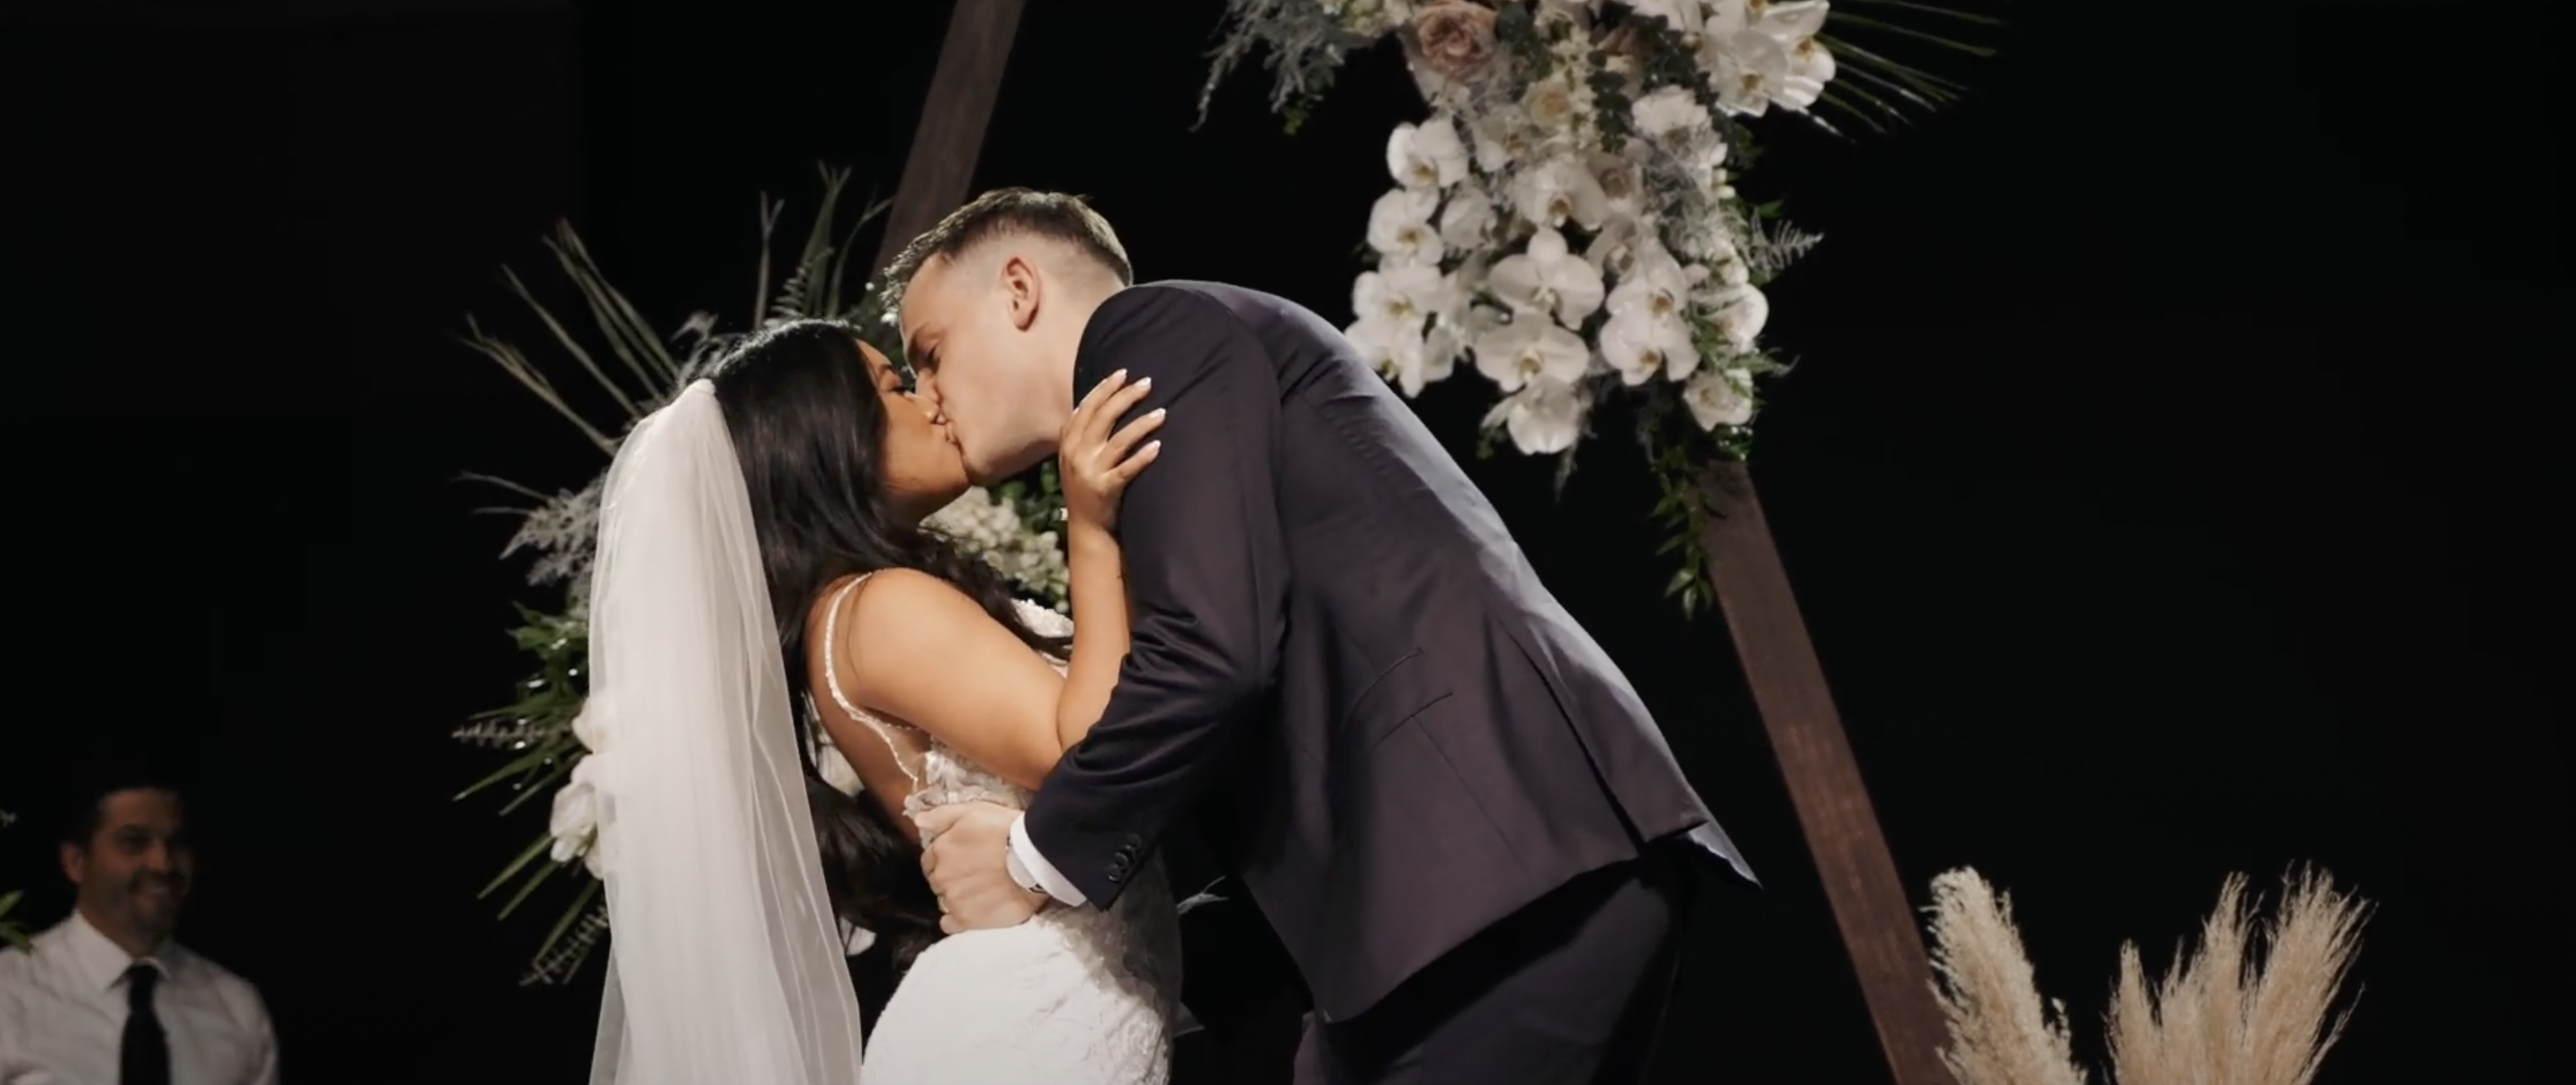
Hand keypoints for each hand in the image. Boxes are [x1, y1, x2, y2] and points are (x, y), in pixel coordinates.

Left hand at [917, 801, 1046, 934]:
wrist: (1033, 859)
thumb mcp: (973, 811)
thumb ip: (941, 816)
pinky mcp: (967, 920)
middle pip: (937, 880)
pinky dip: (957, 920)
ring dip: (956, 896)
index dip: (945, 858)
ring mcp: (953, 899)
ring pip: (944, 900)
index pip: (930, 859)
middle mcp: (941, 876)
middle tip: (975, 873)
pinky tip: (972, 912)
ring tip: (980, 891)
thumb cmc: (1006, 831)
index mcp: (940, 850)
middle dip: (951, 877)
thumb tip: (917, 820)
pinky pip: (949, 924)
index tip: (963, 858)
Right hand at [1058, 368, 1165, 532]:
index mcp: (1069, 443)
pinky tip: (1158, 446)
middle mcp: (1077, 455)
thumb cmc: (1087, 489)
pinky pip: (1127, 470)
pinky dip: (1142, 457)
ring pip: (1118, 441)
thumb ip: (1083, 434)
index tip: (1123, 373)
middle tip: (1148, 383)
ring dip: (1141, 424)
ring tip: (1162, 413)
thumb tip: (1103, 402)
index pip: (1086, 408)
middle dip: (1126, 397)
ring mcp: (1090, 472)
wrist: (1087, 529)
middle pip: (1103, 418)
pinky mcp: (1105, 490)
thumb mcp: (1075, 459)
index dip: (1104, 388)